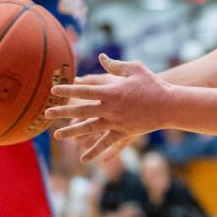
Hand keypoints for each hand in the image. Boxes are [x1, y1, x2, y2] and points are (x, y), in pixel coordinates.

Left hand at [47, 55, 169, 160]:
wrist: (170, 105)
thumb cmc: (154, 84)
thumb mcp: (135, 69)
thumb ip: (116, 65)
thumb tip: (102, 58)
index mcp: (111, 92)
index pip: (83, 91)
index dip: (67, 90)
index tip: (54, 91)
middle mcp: (109, 109)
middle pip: (81, 111)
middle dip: (62, 112)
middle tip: (46, 114)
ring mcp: (116, 123)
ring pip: (89, 129)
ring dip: (72, 132)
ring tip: (58, 135)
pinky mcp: (124, 133)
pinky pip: (106, 143)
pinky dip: (95, 151)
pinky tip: (85, 158)